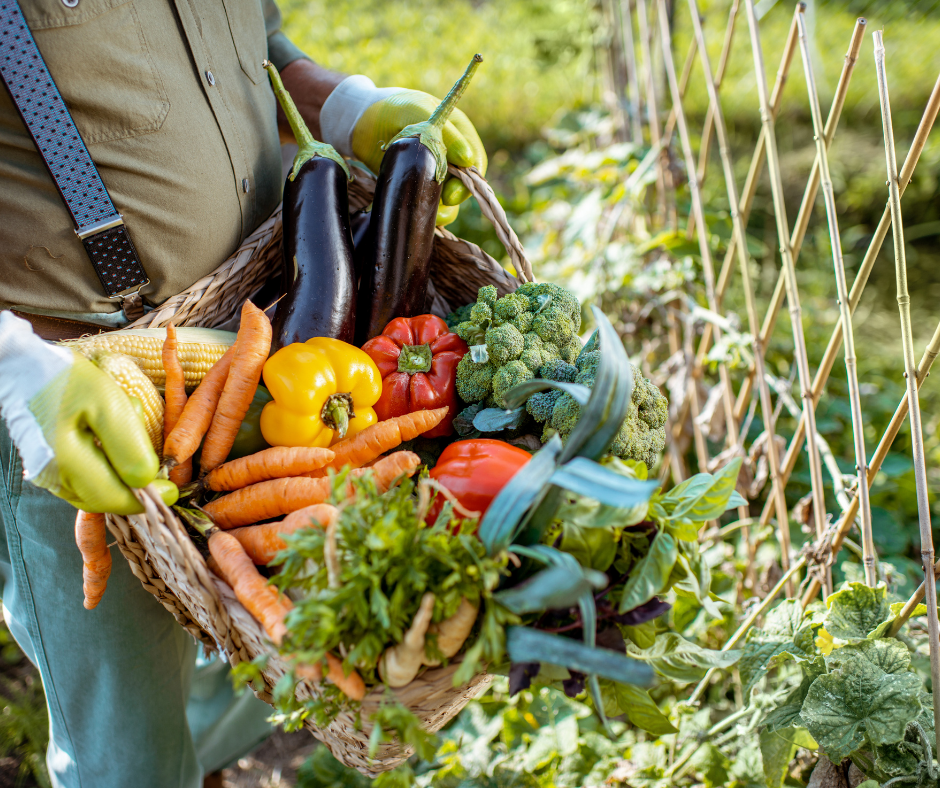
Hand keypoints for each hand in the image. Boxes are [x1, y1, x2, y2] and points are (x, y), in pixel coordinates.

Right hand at [0, 312, 174, 513]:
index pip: (115, 500)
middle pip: (106, 497)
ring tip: (121, 422)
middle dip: (134, 478)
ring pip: (96, 487)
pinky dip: (103, 460)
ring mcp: (47, 473)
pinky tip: (105, 428)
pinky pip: (84, 475)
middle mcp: (53, 477)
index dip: (147, 498)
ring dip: (119, 466)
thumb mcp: (111, 406)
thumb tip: (147, 483)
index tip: (171, 489)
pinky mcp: (47, 464)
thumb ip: (130, 448)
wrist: (26, 367)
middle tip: (143, 442)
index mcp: (67, 464)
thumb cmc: (70, 381)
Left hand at [319, 77, 486, 226]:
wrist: (363, 121)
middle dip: (456, 195)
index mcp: (458, 136)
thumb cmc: (395, 109)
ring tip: (425, 209)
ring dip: (440, 209)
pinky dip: (422, 214)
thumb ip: (444, 133)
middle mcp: (450, 159)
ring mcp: (434, 176)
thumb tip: (468, 159)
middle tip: (446, 199)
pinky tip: (413, 214)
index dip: (471, 177)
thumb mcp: (419, 111)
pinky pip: (426, 208)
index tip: (458, 182)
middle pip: (464, 185)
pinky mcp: (417, 190)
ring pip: (447, 202)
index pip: (475, 161)